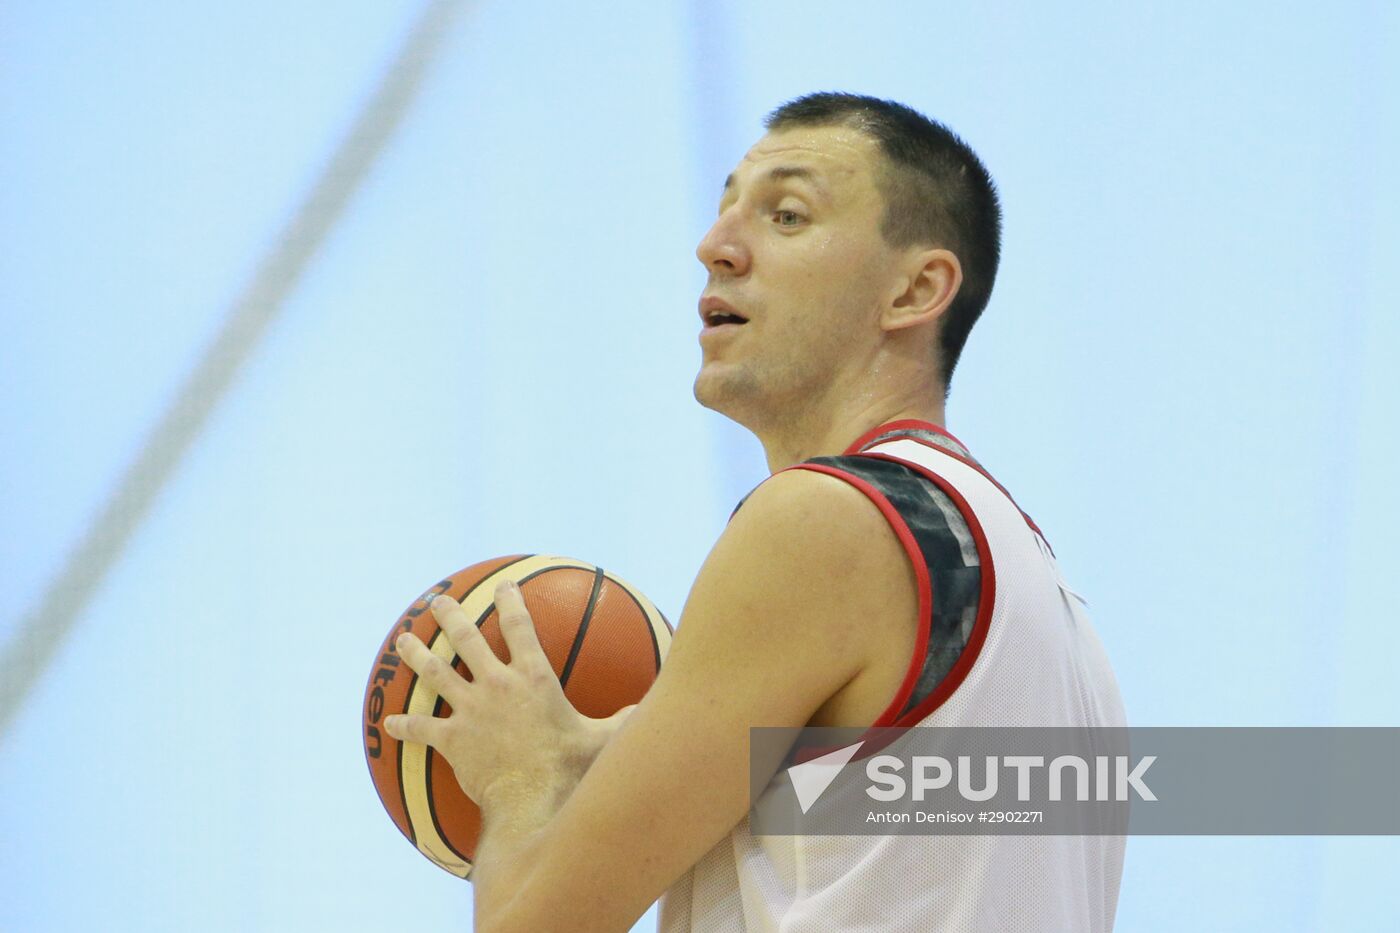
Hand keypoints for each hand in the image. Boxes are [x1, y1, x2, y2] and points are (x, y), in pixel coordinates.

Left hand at [383, 580, 620, 810]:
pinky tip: (387, 723)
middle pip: (464, 639)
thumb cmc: (570, 767)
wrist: (533, 796)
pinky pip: (420, 728)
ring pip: (433, 672)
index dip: (511, 602)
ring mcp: (470, 709)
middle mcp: (497, 684)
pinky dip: (404, 725)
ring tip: (402, 640)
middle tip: (438, 601)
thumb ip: (622, 721)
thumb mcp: (603, 738)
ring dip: (416, 654)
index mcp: (533, 677)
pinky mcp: (451, 738)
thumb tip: (647, 713)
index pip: (519, 626)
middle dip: (449, 615)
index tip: (504, 586)